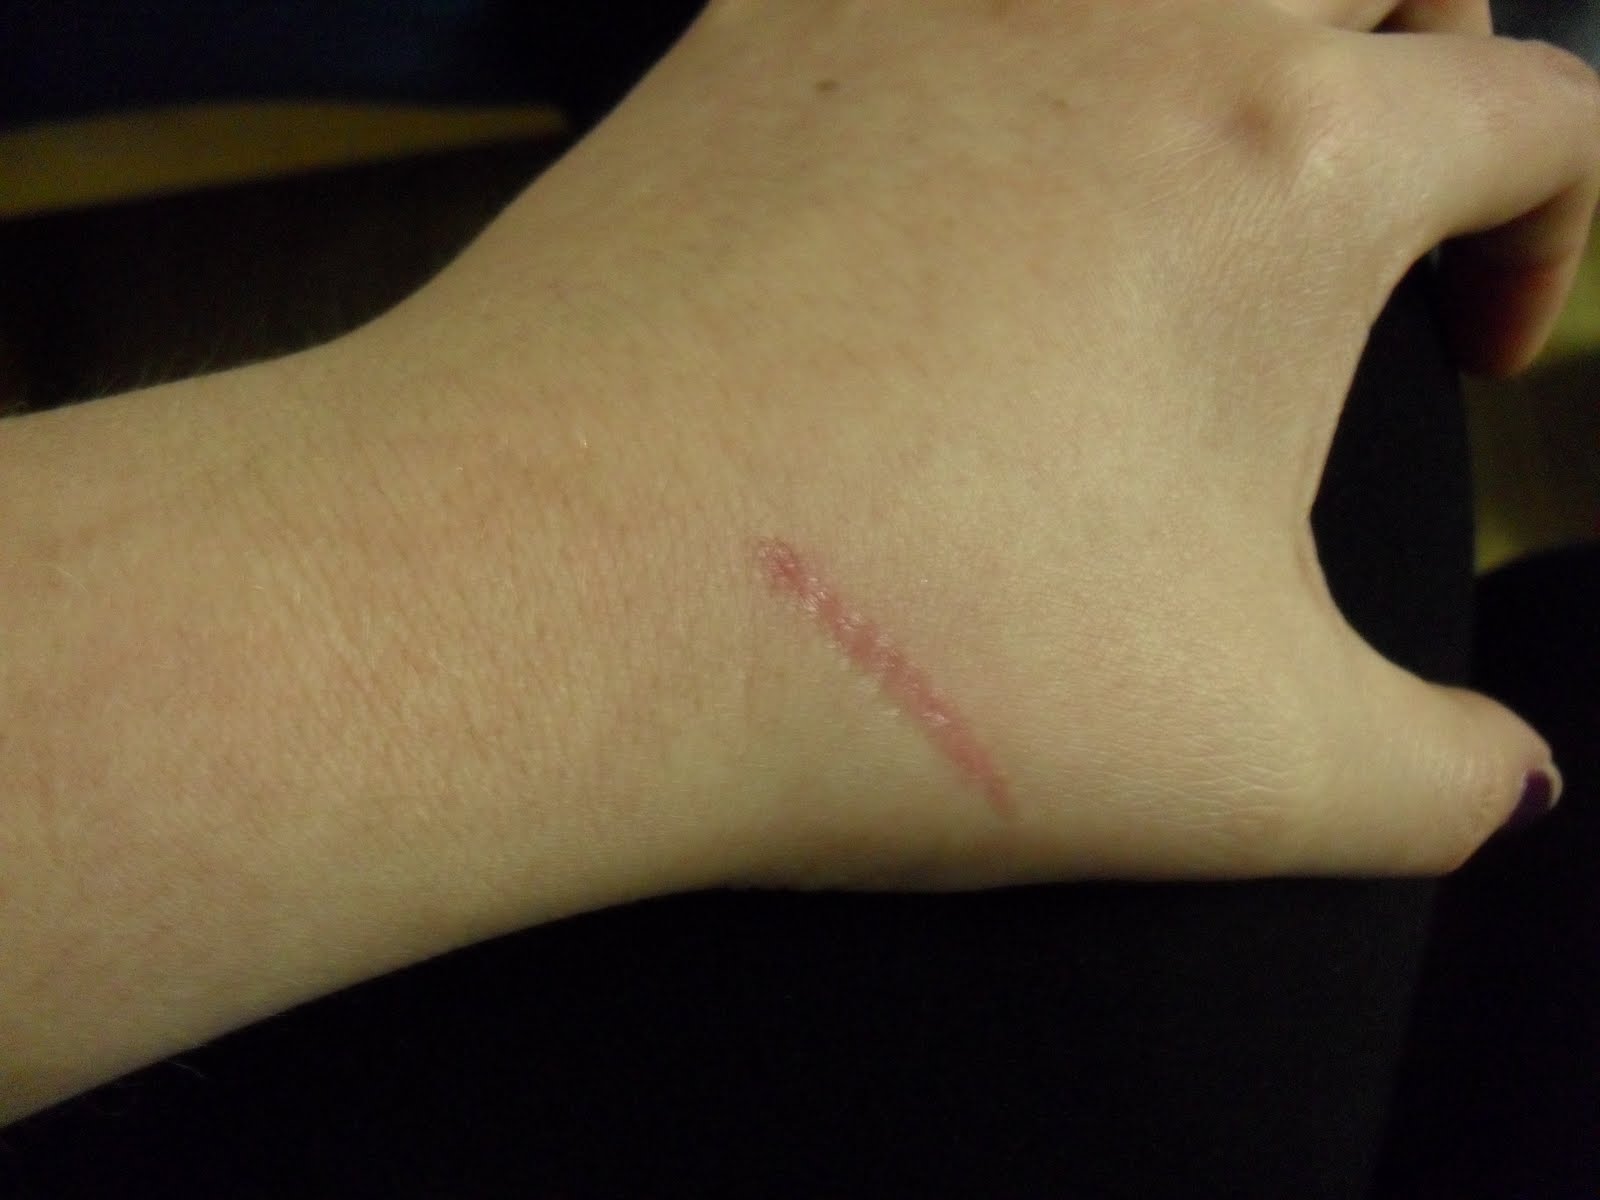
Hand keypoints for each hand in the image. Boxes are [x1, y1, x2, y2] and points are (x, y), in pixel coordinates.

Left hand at [368, 0, 1597, 887]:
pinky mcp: (756, 25)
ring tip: (1175, 162)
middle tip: (1356, 203)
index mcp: (1289, 163)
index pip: (1537, 112)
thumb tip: (1504, 785)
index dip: (1548, 238)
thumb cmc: (911, 662)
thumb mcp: (1245, 768)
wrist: (547, 590)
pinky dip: (1001, 40)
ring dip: (1220, 20)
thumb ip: (1434, 777)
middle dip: (1420, 53)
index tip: (1464, 356)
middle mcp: (1123, 18)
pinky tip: (954, 157)